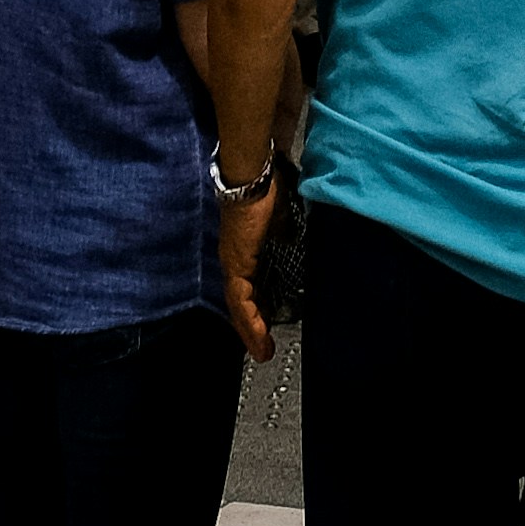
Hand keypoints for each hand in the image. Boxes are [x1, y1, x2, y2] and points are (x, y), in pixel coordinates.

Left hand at [215, 180, 280, 366]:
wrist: (254, 175)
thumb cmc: (267, 188)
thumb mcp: (281, 217)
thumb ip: (283, 232)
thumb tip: (291, 239)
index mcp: (246, 247)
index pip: (249, 285)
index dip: (257, 306)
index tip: (269, 323)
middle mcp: (236, 257)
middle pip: (241, 301)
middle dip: (253, 326)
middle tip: (264, 348)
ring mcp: (234, 261)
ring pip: (239, 305)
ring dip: (251, 329)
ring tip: (262, 350)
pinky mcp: (236, 262)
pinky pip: (241, 300)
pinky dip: (250, 320)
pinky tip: (259, 335)